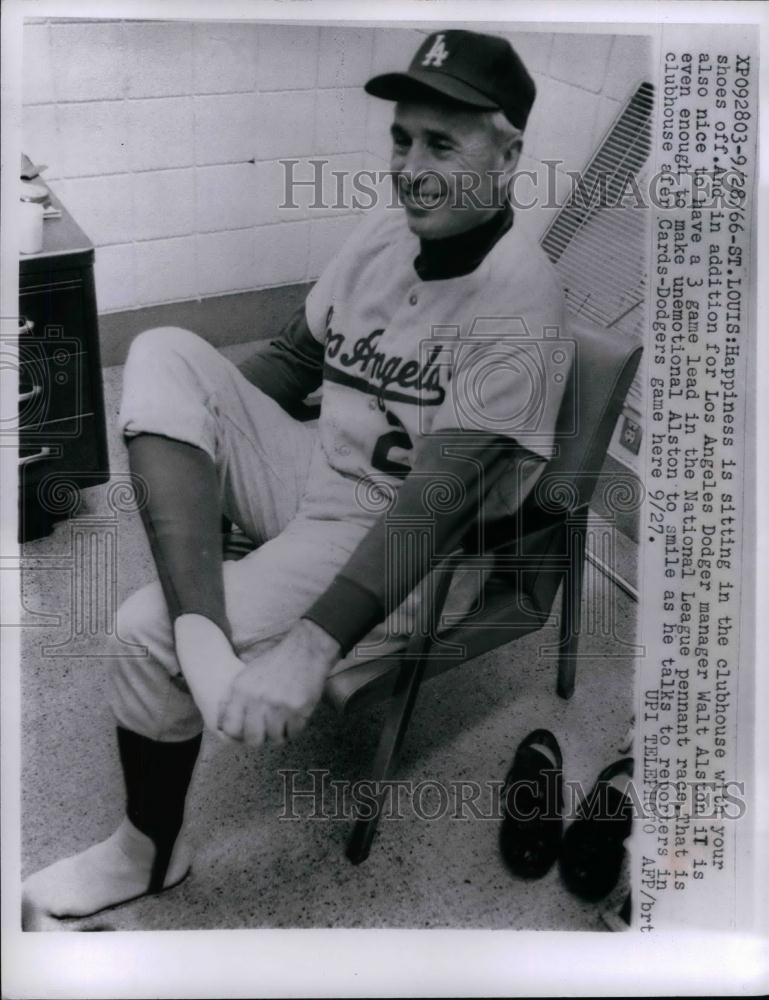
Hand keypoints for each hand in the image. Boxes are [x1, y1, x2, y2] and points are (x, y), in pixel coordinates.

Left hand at [216, 620, 340, 746]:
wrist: (304, 650)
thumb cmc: (274, 663)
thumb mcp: (246, 675)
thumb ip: (231, 699)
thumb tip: (219, 724)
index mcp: (241, 690)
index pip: (230, 728)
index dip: (238, 735)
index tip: (246, 732)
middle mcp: (257, 699)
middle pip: (253, 739)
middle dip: (260, 739)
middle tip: (266, 732)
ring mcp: (278, 706)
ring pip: (274, 738)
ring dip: (279, 733)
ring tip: (282, 722)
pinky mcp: (298, 709)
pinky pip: (293, 732)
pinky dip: (294, 728)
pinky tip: (294, 716)